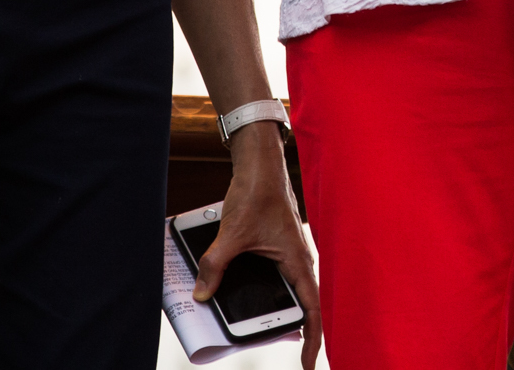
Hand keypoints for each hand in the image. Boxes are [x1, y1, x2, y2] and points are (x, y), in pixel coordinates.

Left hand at [197, 124, 322, 367]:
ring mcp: (292, 252)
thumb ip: (215, 266)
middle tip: (290, 353)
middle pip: (306, 305)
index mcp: (298, 261)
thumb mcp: (231, 235)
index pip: (312, 311)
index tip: (308, 365)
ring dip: (286, 311)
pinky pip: (283, 277)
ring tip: (269, 328)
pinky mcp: (281, 245)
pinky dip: (275, 292)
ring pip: (294, 291)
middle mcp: (300, 260)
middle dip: (298, 331)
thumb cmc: (256, 193)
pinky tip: (254, 294)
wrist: (260, 163)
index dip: (312, 341)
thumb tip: (200, 295)